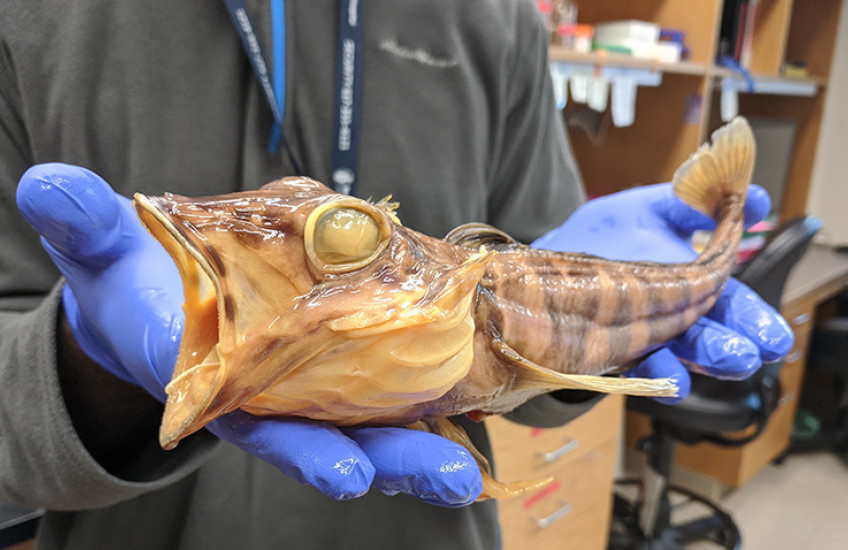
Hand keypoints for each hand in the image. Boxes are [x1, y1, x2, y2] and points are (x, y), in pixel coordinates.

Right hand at [16, 163, 481, 505]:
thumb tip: (51, 186)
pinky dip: (428, 402)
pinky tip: (475, 410)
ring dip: (423, 444)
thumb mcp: (104, 253)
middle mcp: (273, 395)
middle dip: (388, 460)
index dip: (301, 448)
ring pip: (370, 421)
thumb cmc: (135, 279)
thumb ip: (84, 227)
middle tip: (450, 480)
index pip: (262, 424)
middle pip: (335, 435)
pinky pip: (388, 388)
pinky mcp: (338, 362)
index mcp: (219, 384)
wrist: (163, 290)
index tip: (344, 475)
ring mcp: (310, 383)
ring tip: (473, 466)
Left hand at [531, 183, 793, 403]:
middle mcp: (667, 315)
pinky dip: (658, 375)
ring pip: (679, 353)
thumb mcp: (647, 210)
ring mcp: (639, 337)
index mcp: (685, 282)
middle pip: (708, 334)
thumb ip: (691, 205)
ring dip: (705, 359)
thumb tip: (753, 197)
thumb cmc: (597, 237)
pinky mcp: (609, 352)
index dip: (751, 317)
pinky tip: (673, 378)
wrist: (539, 266)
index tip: (773, 336)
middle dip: (734, 344)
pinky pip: (636, 369)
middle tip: (753, 351)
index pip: (726, 301)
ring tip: (729, 360)